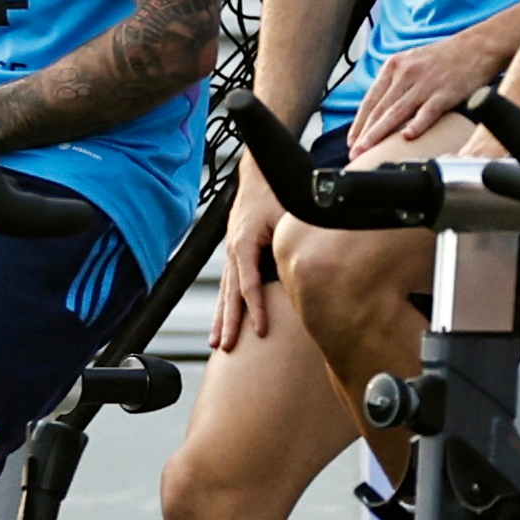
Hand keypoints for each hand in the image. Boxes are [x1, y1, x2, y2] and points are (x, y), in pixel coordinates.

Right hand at [205, 175, 289, 354]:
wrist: (261, 171)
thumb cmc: (278, 190)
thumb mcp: (290, 214)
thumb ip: (292, 243)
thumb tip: (303, 272)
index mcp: (245, 241)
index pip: (249, 284)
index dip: (255, 310)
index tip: (261, 332)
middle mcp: (233, 248)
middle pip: (230, 293)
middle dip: (228, 322)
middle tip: (226, 348)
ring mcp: (231, 251)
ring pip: (224, 291)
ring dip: (221, 318)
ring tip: (216, 344)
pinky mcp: (235, 252)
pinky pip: (228, 284)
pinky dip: (224, 305)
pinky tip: (223, 322)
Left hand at [342, 41, 492, 155]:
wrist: (479, 46)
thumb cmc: (446, 58)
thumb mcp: (413, 62)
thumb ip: (396, 83)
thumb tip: (380, 110)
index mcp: (395, 66)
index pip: (371, 99)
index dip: (359, 122)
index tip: (351, 141)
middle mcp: (406, 73)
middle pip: (380, 108)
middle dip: (365, 133)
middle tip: (355, 152)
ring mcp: (426, 82)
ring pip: (397, 111)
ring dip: (380, 133)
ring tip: (368, 150)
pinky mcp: (446, 92)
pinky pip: (428, 111)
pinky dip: (417, 124)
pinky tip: (407, 137)